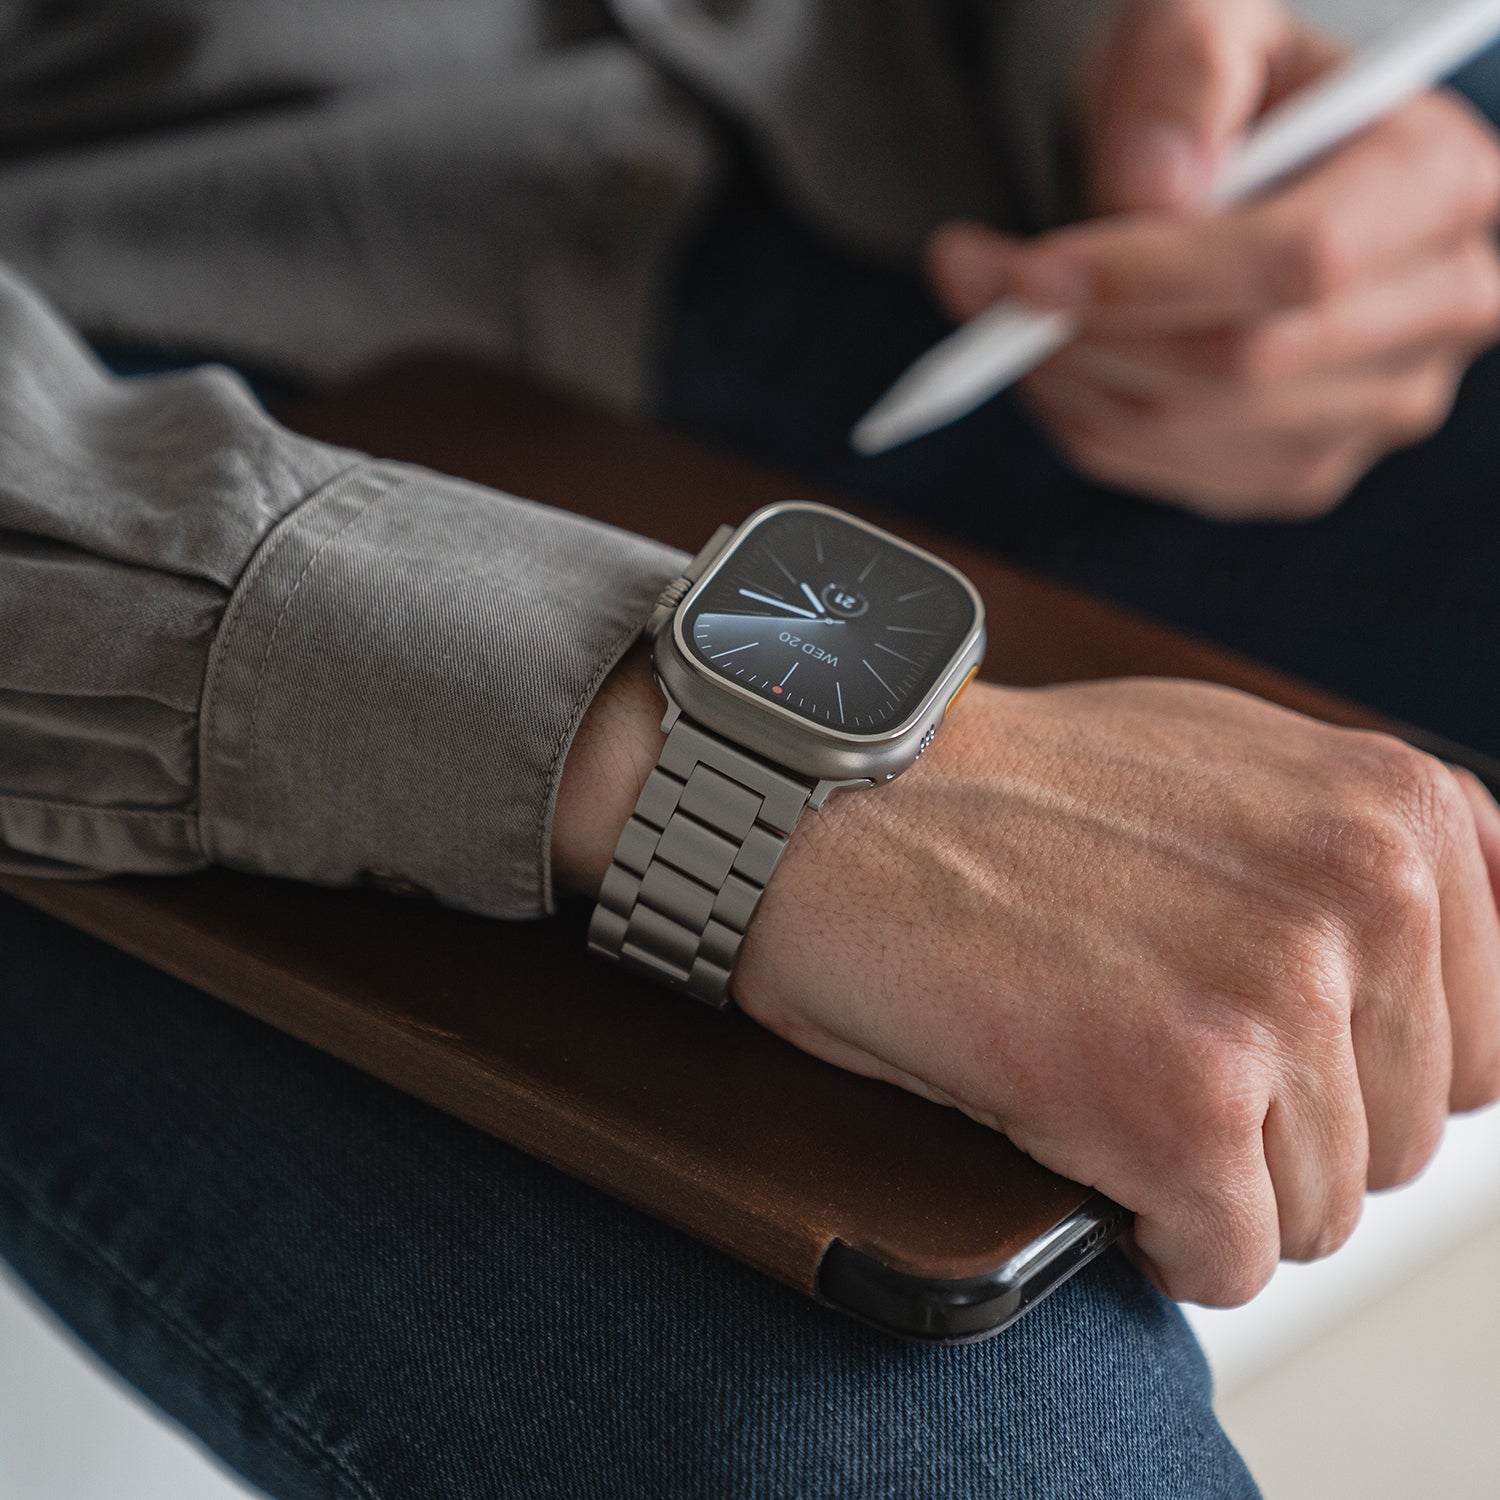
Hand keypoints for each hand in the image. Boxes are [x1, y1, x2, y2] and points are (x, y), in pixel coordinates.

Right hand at [557, 657, 1499, 1306]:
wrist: (834, 798)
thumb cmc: (996, 785)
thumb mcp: (1229, 760)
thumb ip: (1360, 849)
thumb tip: (1436, 957)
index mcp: (1399, 811)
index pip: (1482, 1042)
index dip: (1359, 1075)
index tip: (1269, 1063)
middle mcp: (1366, 893)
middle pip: (1400, 1139)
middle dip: (1281, 1134)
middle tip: (1152, 1063)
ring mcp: (1278, 996)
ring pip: (1318, 1214)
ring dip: (1212, 1185)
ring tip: (1103, 1087)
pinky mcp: (1180, 1100)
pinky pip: (1228, 1259)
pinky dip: (1160, 1236)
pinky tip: (1085, 1146)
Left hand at [926, 0, 1499, 519]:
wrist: (1231, 164)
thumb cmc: (1221, 92)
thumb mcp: (1203, 22)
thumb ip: (1183, 74)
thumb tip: (1151, 188)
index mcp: (1441, 181)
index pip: (1302, 261)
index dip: (1150, 279)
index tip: (1030, 271)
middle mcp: (1440, 308)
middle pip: (1239, 364)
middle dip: (1086, 331)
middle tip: (979, 286)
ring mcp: (1378, 407)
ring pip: (1188, 429)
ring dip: (1068, 379)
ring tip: (1009, 311)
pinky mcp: (1302, 470)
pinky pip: (1165, 473)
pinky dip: (1083, 421)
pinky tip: (1061, 359)